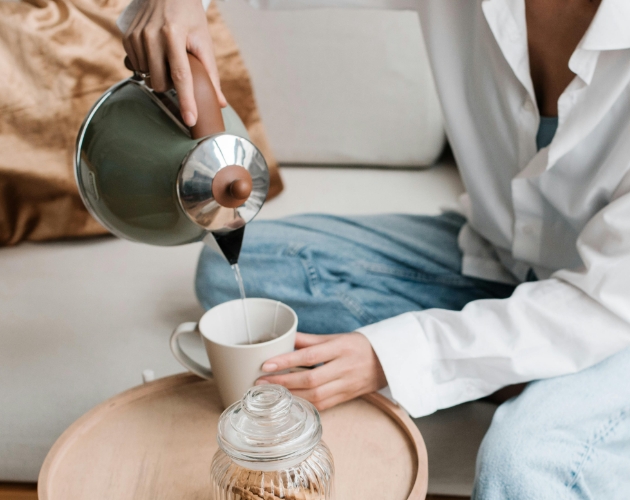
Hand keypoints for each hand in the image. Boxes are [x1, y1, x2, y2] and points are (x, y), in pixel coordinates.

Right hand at [122, 0, 227, 127]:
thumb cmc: (189, 16)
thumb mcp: (204, 40)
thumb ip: (211, 73)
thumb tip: (221, 103)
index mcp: (173, 34)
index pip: (181, 76)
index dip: (186, 101)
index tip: (190, 120)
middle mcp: (151, 35)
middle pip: (160, 83)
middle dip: (171, 85)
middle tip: (179, 69)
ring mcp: (136, 36)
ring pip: (147, 78)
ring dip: (159, 75)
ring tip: (167, 57)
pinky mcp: (126, 38)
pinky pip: (137, 67)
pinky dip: (148, 66)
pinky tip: (156, 52)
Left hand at [256, 332, 387, 410]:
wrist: (388, 362)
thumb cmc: (359, 346)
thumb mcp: (337, 337)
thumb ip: (311, 340)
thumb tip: (285, 337)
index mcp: (342, 348)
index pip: (310, 356)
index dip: (287, 361)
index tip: (266, 364)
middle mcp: (345, 368)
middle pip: (311, 379)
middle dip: (283, 382)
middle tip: (261, 383)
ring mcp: (347, 385)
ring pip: (316, 396)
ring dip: (291, 396)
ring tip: (271, 394)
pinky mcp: (347, 398)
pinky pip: (323, 405)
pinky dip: (305, 404)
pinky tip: (290, 402)